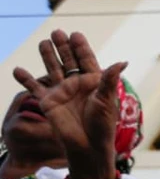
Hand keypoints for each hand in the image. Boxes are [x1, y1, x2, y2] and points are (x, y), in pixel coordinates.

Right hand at [13, 31, 125, 178]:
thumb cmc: (102, 125)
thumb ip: (109, 80)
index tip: (75, 34)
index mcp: (93, 82)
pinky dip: (26, 80)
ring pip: (53, 69)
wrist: (88, 146)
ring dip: (47, 57)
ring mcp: (62, 92)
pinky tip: (17, 69)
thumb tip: (123, 61)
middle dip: (63, 47)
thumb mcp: (106, 100)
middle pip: (69, 61)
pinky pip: (35, 88)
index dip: (81, 48)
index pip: (87, 60)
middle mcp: (77, 85)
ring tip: (43, 42)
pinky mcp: (48, 103)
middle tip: (56, 32)